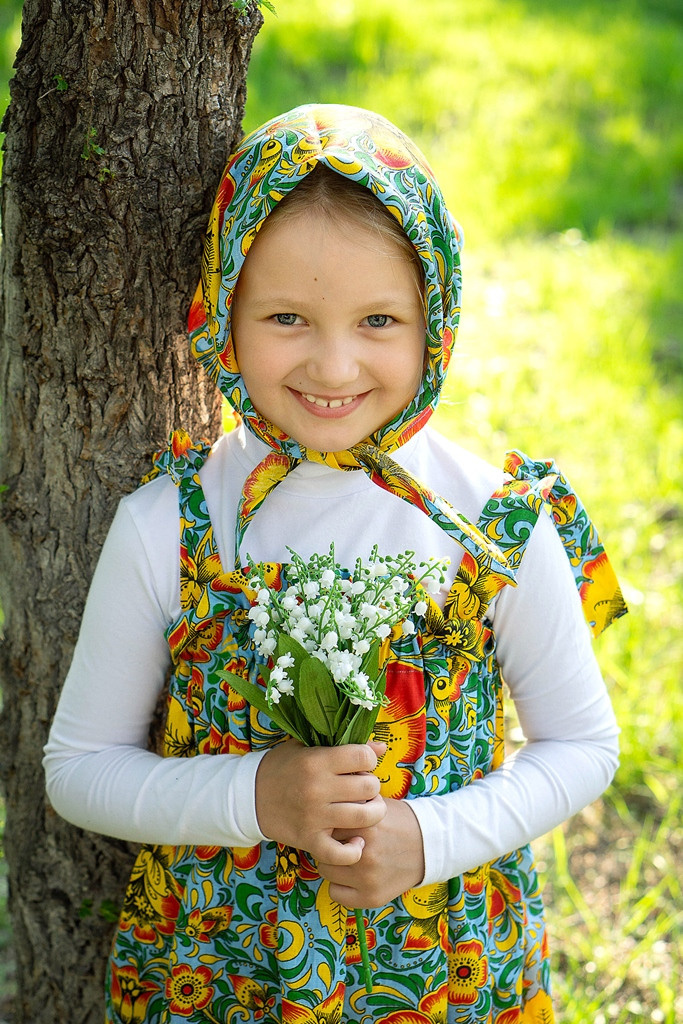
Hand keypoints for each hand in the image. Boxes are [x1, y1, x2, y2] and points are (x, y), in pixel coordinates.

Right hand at [255, 739, 385, 864]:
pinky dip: (355, 850)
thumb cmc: (283, 768)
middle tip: (363, 788)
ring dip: (372, 813)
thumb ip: (344, 746)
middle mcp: (317, 789)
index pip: (363, 756)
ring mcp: (314, 817)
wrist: (249, 797)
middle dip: (371, 785)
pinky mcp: (310, 841)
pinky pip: (342, 853)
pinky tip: (356, 841)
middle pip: (369, 786)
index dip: (368, 759)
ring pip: (365, 816)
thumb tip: (382, 747)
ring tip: (366, 809)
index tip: (361, 764)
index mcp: (316, 761)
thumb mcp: (308, 748)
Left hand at [317, 797, 424, 907]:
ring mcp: (368, 879)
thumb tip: (324, 802)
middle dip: (329, 843)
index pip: (326, 824)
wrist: (428, 846)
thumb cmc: (398, 821)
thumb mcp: (377, 804)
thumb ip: (352, 803)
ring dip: (333, 863)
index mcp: (365, 827)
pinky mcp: (371, 898)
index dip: (329, 822)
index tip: (335, 822)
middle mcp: (365, 855)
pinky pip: (335, 893)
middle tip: (340, 840)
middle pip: (323, 847)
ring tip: (347, 856)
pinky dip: (340, 885)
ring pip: (325, 870)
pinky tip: (352, 875)